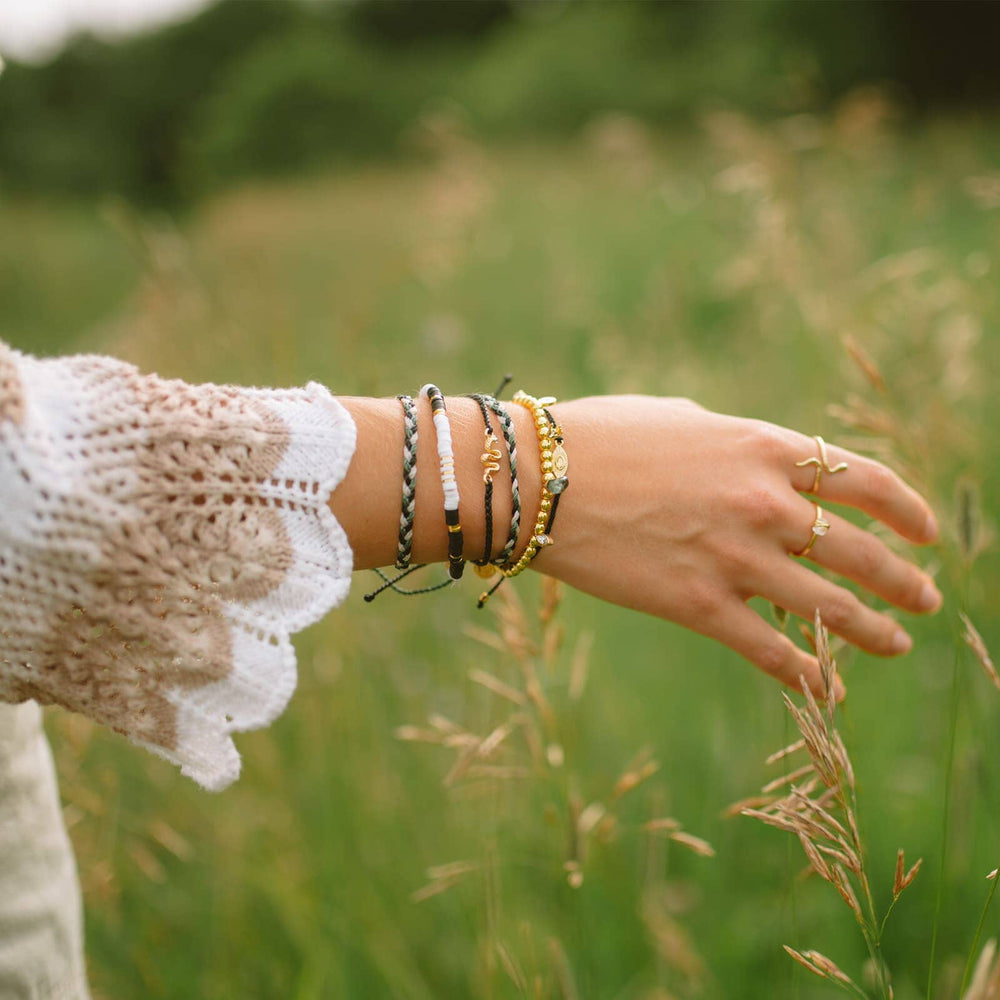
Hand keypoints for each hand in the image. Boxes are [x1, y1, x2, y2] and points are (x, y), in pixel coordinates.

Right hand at [538, 396, 940, 698]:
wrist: (538, 480)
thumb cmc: (601, 438)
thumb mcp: (683, 420)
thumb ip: (735, 445)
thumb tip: (761, 467)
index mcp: (763, 448)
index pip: (866, 481)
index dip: (908, 510)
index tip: (927, 532)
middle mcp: (763, 503)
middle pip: (862, 550)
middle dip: (903, 580)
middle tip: (925, 598)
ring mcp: (734, 557)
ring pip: (829, 606)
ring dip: (874, 630)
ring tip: (896, 644)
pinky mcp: (697, 606)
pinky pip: (772, 649)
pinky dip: (808, 672)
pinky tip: (830, 687)